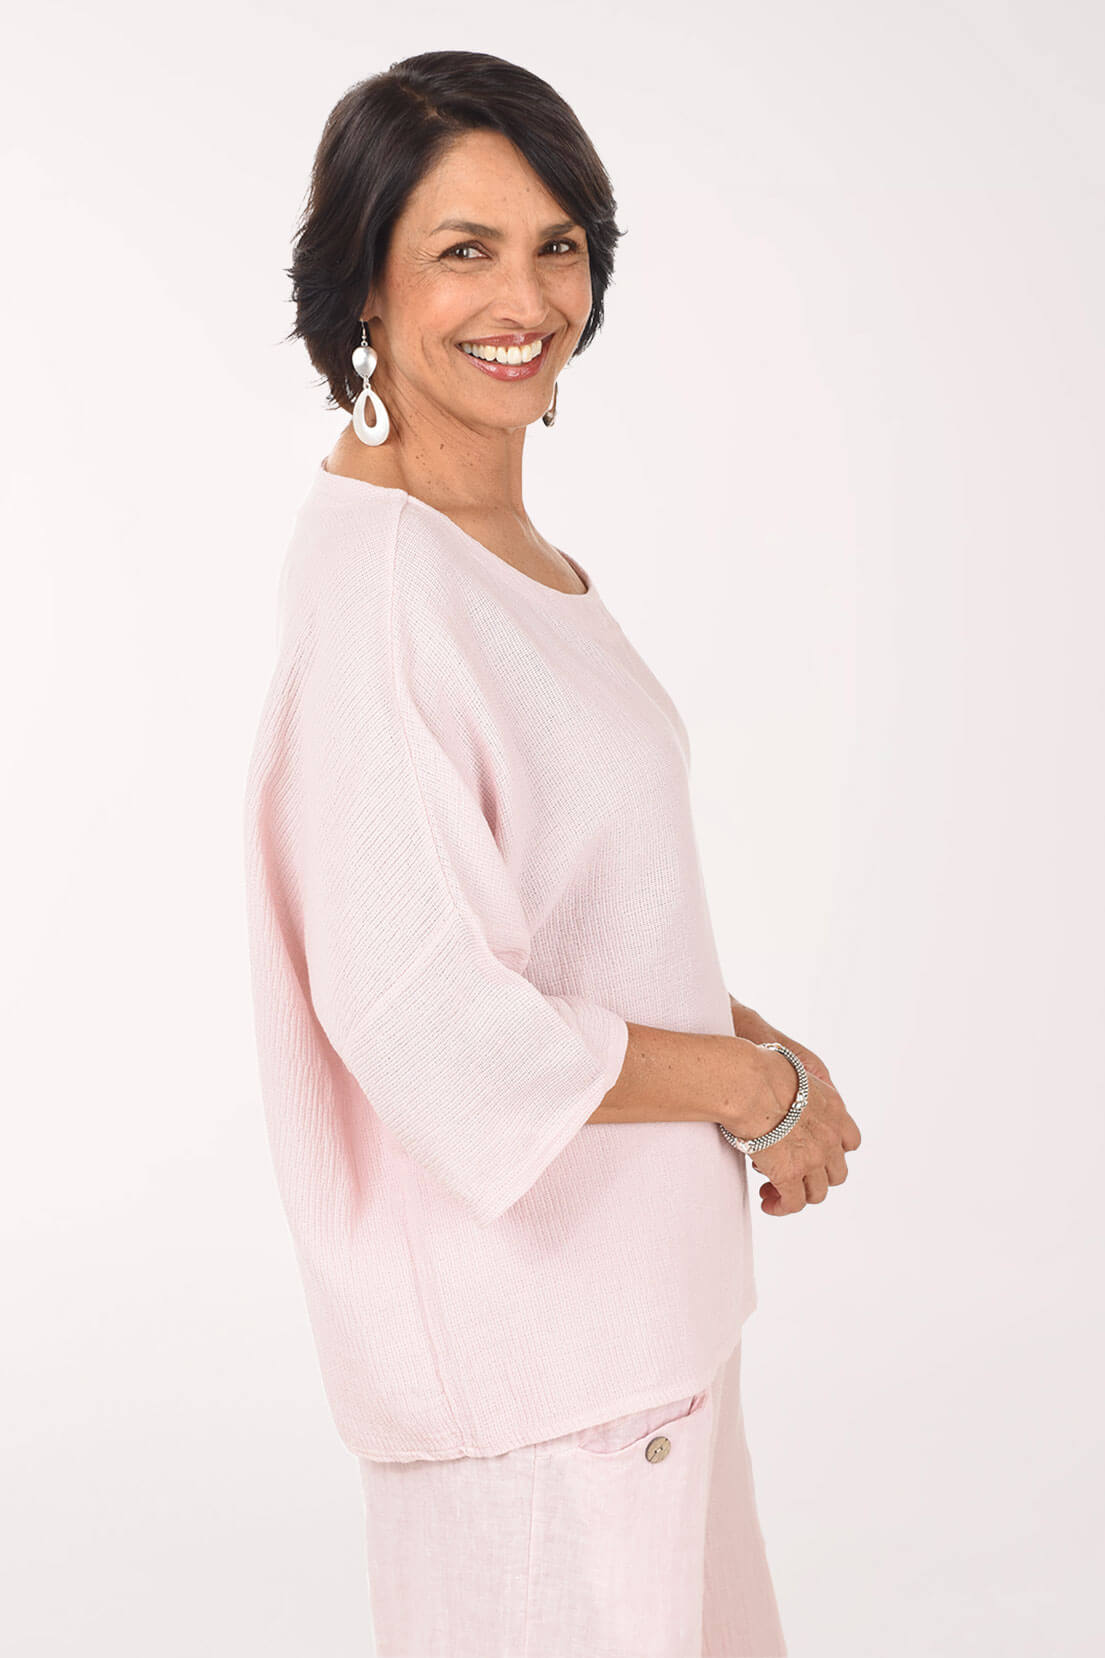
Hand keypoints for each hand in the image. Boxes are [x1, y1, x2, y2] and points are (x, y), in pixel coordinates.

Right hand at [725, 1035, 861, 1216]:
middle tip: (795, 1176)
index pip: (850, 1141)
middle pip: (837, 1172)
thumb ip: (798, 1091)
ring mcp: (813, 1158)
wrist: (750, 1083)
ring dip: (799, 1195)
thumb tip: (782, 1094)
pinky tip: (768, 1203)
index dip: (834, 1151)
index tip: (816, 1153)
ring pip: (818, 1193)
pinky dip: (782, 1207)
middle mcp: (830, 1137)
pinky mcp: (790, 1174)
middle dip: (817, 1177)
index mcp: (833, 1109)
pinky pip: (793, 1203)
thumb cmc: (761, 1071)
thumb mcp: (794, 1074)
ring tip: (776, 1192)